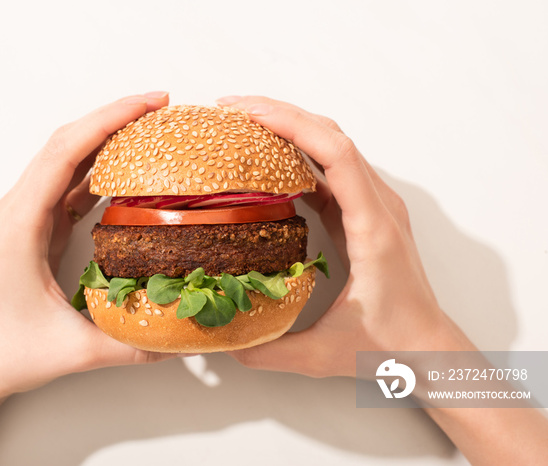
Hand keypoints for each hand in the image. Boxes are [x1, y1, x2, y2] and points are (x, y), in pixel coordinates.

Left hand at [0, 92, 175, 401]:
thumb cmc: (9, 352)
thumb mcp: (75, 351)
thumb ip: (133, 346)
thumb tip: (184, 340)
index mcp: (20, 225)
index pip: (65, 153)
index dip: (108, 120)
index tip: (149, 103)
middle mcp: (18, 210)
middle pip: (66, 143)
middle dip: (112, 117)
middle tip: (160, 105)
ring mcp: (25, 215)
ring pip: (66, 159)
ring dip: (105, 138)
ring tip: (149, 129)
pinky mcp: (35, 226)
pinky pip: (68, 184)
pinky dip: (98, 169)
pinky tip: (125, 169)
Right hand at [219, 96, 472, 377]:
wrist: (427, 345)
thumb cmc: (388, 345)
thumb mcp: (324, 355)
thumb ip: (269, 351)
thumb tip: (220, 342)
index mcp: (372, 228)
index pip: (336, 154)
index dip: (291, 124)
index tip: (247, 114)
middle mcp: (378, 206)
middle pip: (332, 135)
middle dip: (280, 114)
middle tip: (231, 110)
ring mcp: (374, 205)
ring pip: (334, 145)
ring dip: (291, 126)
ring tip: (244, 124)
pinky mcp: (365, 212)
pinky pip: (333, 167)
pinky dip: (300, 152)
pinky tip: (270, 158)